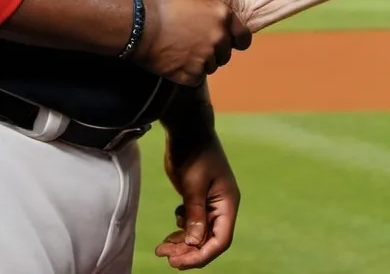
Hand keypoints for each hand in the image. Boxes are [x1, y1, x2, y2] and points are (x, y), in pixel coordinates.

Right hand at [137, 0, 250, 85]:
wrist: (136, 24)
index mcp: (223, 15)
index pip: (244, 36)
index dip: (237, 37)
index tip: (230, 38)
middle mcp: (218, 39)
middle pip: (226, 52)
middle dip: (216, 48)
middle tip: (198, 41)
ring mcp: (204, 58)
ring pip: (211, 65)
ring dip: (203, 60)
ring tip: (186, 50)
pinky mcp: (189, 74)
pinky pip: (196, 77)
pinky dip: (189, 72)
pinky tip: (179, 61)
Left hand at [155, 127, 239, 269]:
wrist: (187, 128)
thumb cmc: (193, 152)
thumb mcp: (193, 184)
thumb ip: (195, 214)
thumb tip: (194, 243)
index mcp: (227, 202)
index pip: (221, 239)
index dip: (201, 255)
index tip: (178, 262)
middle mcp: (222, 206)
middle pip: (209, 240)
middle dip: (188, 252)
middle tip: (165, 256)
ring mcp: (210, 203)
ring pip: (200, 234)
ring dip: (183, 245)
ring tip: (162, 249)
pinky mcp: (198, 199)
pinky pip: (193, 224)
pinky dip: (181, 233)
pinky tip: (169, 236)